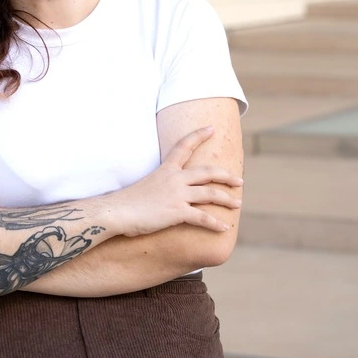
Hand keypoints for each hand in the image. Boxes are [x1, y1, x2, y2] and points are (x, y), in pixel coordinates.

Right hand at [112, 126, 242, 237]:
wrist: (118, 211)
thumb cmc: (127, 201)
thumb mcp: (147, 185)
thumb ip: (160, 184)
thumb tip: (165, 191)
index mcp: (166, 169)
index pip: (184, 146)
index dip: (199, 136)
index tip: (212, 128)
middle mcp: (175, 178)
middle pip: (208, 172)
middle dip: (226, 176)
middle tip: (239, 181)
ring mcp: (177, 195)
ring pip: (211, 194)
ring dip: (227, 199)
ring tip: (238, 204)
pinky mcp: (177, 212)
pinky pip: (203, 217)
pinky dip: (215, 224)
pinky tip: (225, 228)